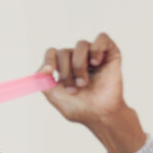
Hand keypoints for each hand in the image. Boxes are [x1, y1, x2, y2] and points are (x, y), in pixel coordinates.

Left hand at [39, 33, 146, 152]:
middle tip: (73, 89)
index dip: (48, 60)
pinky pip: (102, 38)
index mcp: (64, 67)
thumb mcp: (54, 96)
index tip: (49, 72)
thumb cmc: (79, 107)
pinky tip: (95, 63)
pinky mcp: (110, 54)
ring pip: (81, 44)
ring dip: (79, 65)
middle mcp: (78, 59)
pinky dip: (96, 49)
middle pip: (64, 51)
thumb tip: (42, 69)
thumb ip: (43, 82)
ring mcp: (94, 55)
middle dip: (65, 71)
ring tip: (83, 83)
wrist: (100, 115)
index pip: (52, 53)